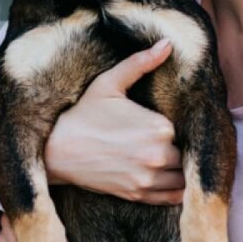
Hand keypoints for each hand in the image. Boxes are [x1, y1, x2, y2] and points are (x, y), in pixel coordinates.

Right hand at [44, 39, 185, 204]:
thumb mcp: (110, 83)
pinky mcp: (137, 194)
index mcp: (159, 127)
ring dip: (182, 170)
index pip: (186, 129)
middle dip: (181, 148)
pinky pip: (171, 198)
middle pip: (186, 154)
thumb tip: (168, 43)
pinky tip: (174, 180)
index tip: (170, 123)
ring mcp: (148, 178)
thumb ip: (141, 64)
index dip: (180, 126)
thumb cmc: (82, 113)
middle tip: (172, 141)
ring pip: (183, 178)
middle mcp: (158, 154)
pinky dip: (177, 191)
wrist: (56, 149)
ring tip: (174, 160)